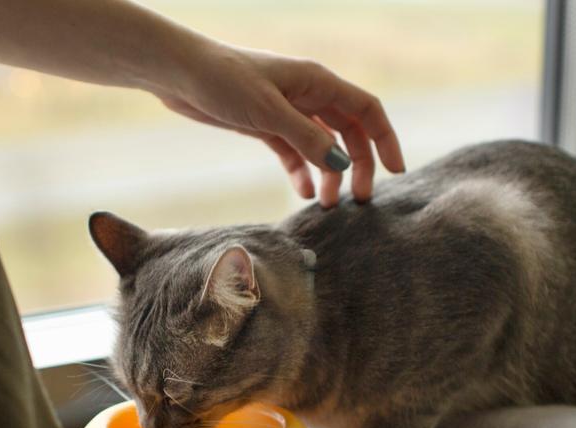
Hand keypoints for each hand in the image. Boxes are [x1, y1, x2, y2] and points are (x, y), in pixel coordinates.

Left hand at [156, 43, 404, 208]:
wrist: (179, 75)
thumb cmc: (223, 81)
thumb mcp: (269, 112)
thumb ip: (308, 138)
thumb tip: (341, 164)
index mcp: (318, 81)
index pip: (366, 110)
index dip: (385, 139)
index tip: (395, 173)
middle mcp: (308, 94)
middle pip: (348, 132)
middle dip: (357, 165)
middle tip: (357, 201)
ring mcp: (287, 110)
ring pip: (321, 145)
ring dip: (327, 174)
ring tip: (325, 204)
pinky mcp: (265, 125)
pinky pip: (293, 151)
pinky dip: (300, 171)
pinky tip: (300, 193)